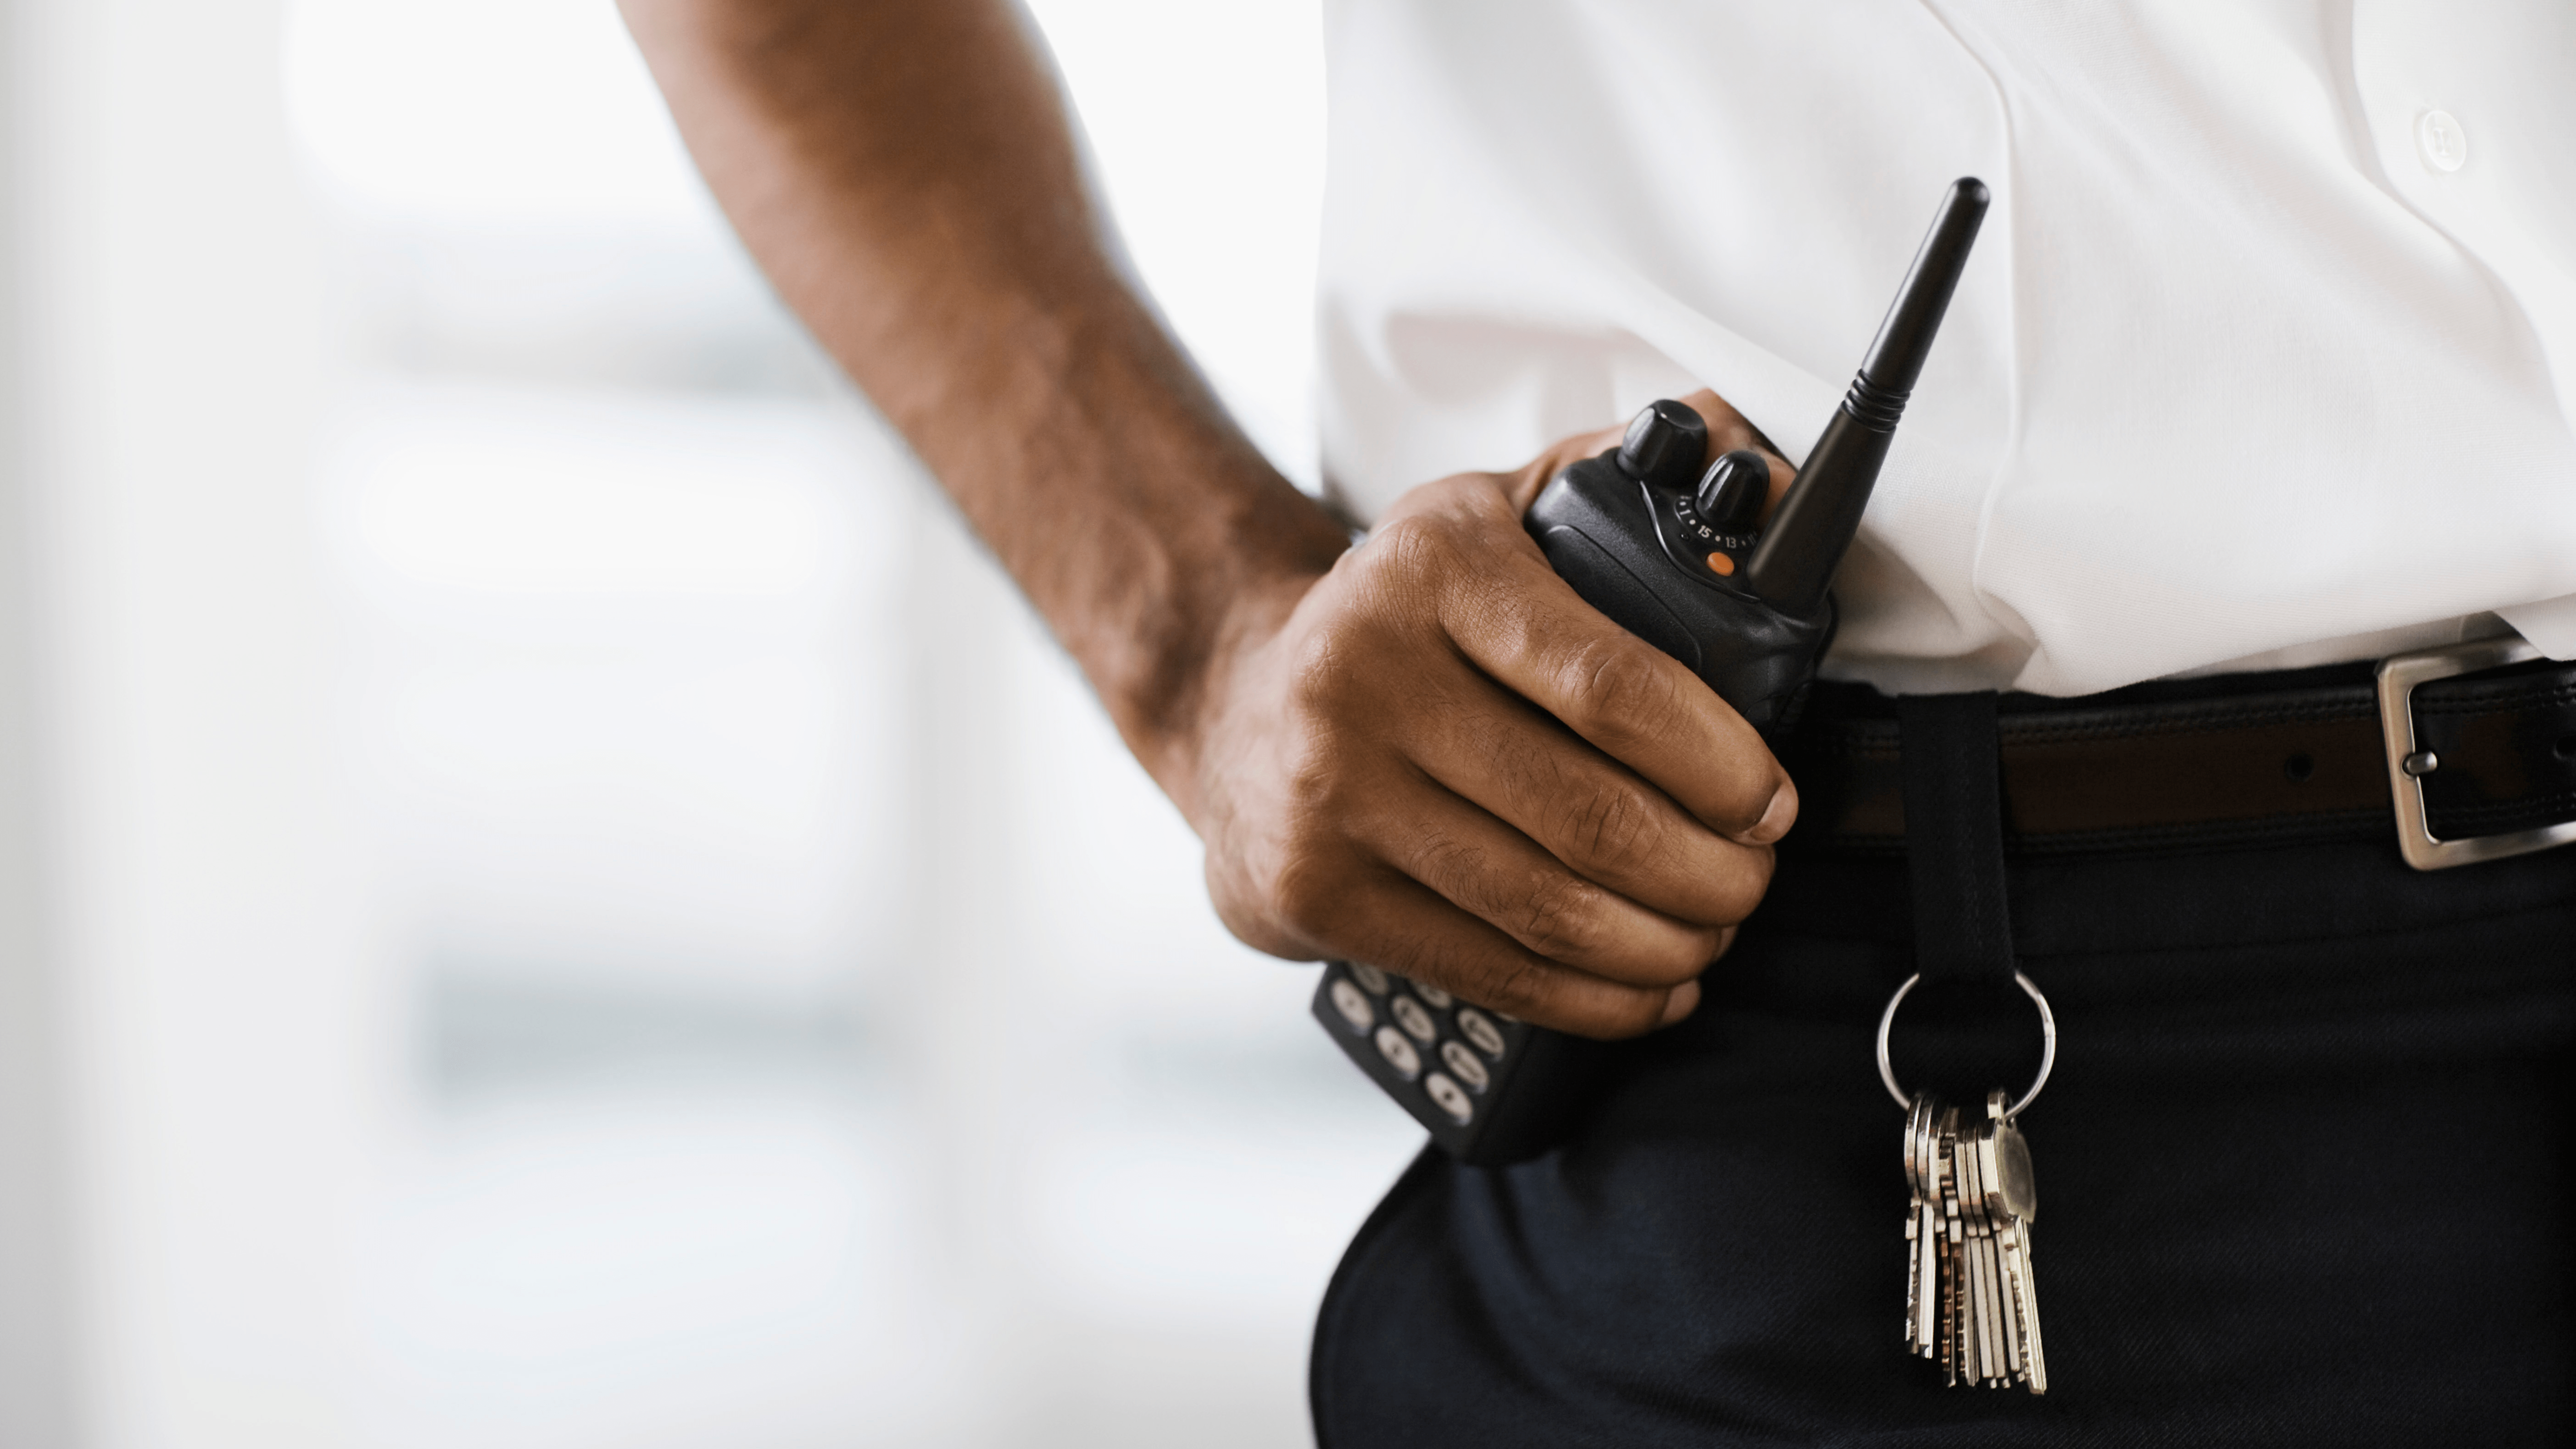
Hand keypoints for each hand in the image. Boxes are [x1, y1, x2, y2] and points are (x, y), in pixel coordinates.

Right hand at [1182, 391, 1800, 1037]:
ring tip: (1710, 931)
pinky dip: (1591, 999)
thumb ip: (1613, 478)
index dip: (1715, 761)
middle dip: (1710, 872)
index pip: (1608, 685)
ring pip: (1546, 908)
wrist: (1232, 700)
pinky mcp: (1315, 893)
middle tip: (1752, 878)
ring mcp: (1331, 796)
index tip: (1769, 800)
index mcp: (1430, 571)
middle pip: (1589, 816)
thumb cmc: (1395, 618)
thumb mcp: (1488, 518)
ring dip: (1663, 942)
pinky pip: (1489, 971)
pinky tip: (1646, 986)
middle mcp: (1364, 677)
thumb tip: (1752, 450)